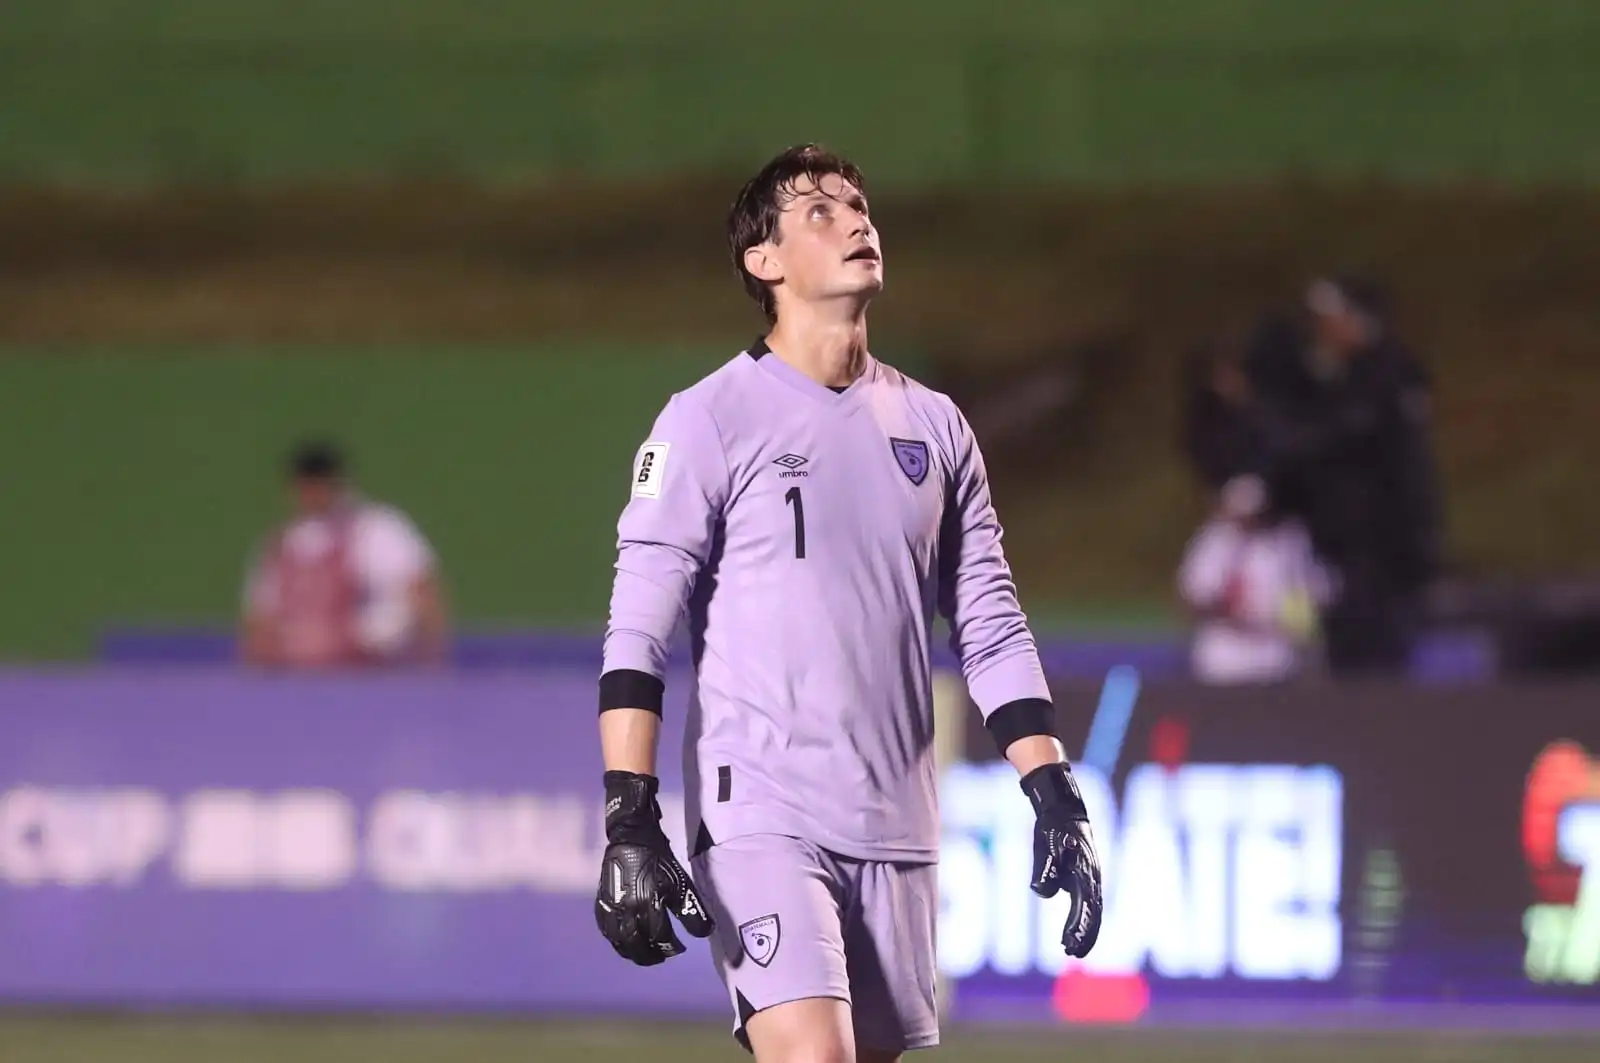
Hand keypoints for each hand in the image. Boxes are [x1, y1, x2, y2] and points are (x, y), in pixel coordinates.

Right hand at [594, 770, 714, 964]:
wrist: (631, 836)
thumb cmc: (659, 858)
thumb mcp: (681, 883)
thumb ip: (692, 911)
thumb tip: (704, 933)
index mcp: (647, 905)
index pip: (659, 938)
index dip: (671, 947)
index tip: (680, 948)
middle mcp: (626, 911)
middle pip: (637, 945)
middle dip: (650, 956)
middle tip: (662, 957)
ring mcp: (610, 908)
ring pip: (619, 941)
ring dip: (632, 952)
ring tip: (645, 954)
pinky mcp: (601, 902)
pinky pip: (606, 930)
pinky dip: (616, 941)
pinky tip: (624, 941)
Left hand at [1021, 762, 1103, 957]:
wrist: (1064, 809)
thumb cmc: (1054, 827)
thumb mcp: (1046, 845)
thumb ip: (1045, 869)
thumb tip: (1042, 892)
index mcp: (1086, 873)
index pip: (1087, 908)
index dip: (1080, 929)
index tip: (1070, 946)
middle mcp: (1092, 878)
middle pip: (1093, 913)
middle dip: (1084, 934)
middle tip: (1072, 953)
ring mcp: (1090, 877)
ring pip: (1092, 910)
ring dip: (1084, 929)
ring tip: (1072, 948)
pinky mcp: (1084, 877)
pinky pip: (1087, 903)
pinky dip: (1082, 918)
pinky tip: (1071, 930)